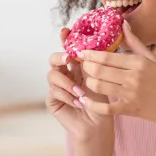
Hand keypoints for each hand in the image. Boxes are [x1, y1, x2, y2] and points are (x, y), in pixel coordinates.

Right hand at [46, 27, 113, 141]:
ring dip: (67, 82)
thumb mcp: (103, 78)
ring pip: (52, 75)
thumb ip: (97, 61)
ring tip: (80, 92)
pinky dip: (67, 96)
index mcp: (76, 67)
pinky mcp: (52, 100)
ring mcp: (56, 87)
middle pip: (53, 58)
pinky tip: (78, 102)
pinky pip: (54, 92)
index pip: (68, 49)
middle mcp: (64, 74)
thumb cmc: (103, 102)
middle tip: (69, 58)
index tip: (65, 31)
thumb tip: (99, 40)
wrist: (99, 125)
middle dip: (59, 56)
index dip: (65, 39)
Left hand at [77, 21, 155, 124]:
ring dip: (88, 84)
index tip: (81, 53)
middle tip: (81, 66)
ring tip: (86, 81)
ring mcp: (131, 94)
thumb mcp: (153, 58)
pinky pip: (105, 108)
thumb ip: (135, 42)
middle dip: (85, 67)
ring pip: (99, 87)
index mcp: (138, 62)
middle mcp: (133, 77)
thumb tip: (123, 23)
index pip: (107, 56)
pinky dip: (92, 104)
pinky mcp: (129, 109)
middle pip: (99, 70)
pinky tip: (85, 100)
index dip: (90, 54)